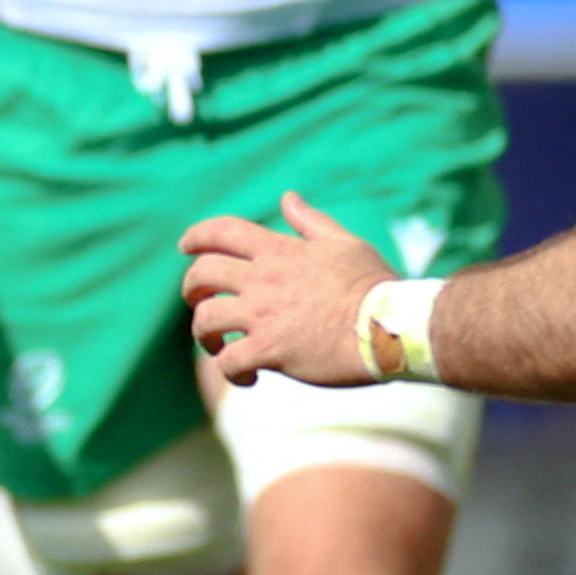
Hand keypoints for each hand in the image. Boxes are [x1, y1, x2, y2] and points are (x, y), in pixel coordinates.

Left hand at [178, 193, 396, 388]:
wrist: (390, 327)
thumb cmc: (373, 286)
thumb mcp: (343, 244)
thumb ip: (311, 222)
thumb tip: (288, 198)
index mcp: (280, 251)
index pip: (222, 231)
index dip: (197, 236)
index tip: (186, 246)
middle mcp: (263, 280)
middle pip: (201, 275)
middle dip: (191, 288)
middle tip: (199, 301)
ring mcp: (263, 316)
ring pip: (205, 320)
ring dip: (205, 335)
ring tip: (219, 345)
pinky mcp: (270, 350)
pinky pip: (228, 361)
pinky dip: (231, 370)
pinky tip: (249, 376)